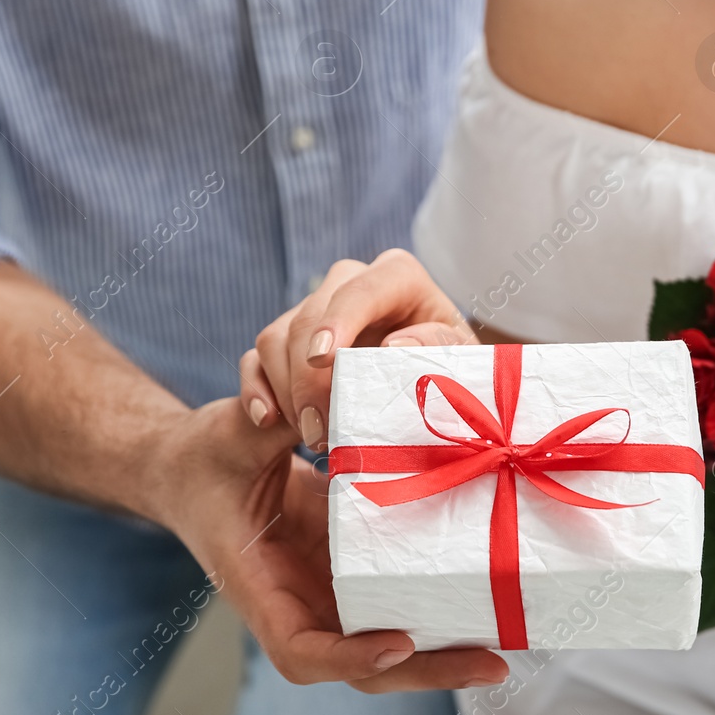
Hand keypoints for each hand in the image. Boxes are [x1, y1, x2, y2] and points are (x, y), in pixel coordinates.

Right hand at [145, 394, 506, 690]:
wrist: (190, 469)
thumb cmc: (205, 456)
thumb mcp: (236, 434)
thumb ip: (276, 422)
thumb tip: (327, 402)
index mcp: (254, 584)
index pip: (298, 648)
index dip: (348, 656)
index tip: (397, 641)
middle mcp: (294, 602)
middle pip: (361, 666)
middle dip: (424, 672)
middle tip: (490, 665)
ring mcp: (323, 594)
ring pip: (384, 647)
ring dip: (440, 656)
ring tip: (499, 652)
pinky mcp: (346, 574)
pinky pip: (392, 607)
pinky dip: (433, 619)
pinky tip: (481, 609)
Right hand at [244, 249, 477, 450]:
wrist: (429, 390)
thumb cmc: (451, 373)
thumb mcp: (459, 363)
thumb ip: (437, 350)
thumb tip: (394, 346)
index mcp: (399, 279)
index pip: (364, 287)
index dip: (339, 319)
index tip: (323, 361)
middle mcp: (350, 283)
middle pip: (310, 316)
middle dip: (310, 378)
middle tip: (322, 432)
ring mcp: (314, 310)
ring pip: (277, 337)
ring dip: (287, 391)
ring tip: (314, 436)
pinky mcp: (287, 340)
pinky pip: (254, 358)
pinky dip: (257, 390)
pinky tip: (269, 420)